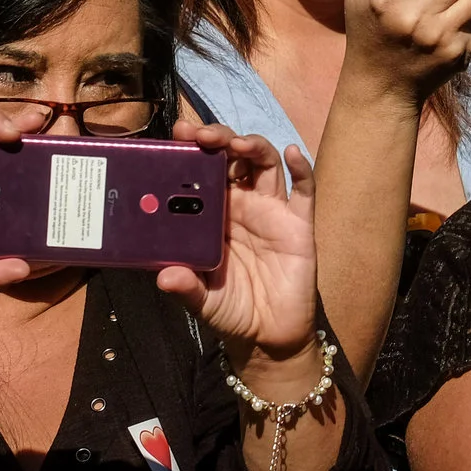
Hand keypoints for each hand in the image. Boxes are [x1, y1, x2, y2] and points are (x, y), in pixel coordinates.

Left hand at [156, 123, 320, 356]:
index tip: (178, 134)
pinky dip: (302, 168)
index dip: (192, 149)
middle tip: (201, 135)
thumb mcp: (203, 301)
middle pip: (233, 156)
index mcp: (214, 214)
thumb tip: (165, 277)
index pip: (202, 170)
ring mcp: (272, 210)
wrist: (269, 336)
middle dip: (219, 138)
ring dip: (253, 146)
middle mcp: (242, 204)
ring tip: (237, 144)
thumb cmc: (232, 310)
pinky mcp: (299, 223)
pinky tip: (293, 153)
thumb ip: (187, 288)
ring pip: (265, 163)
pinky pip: (305, 190)